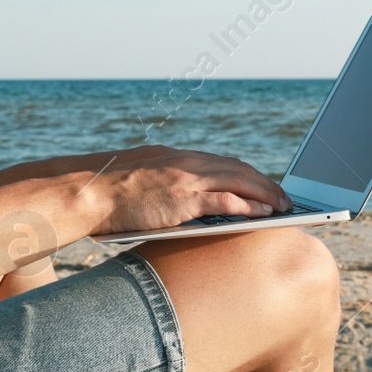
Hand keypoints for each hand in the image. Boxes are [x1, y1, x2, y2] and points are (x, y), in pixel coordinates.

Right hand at [78, 146, 292, 235]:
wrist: (86, 192)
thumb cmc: (106, 194)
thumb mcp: (141, 179)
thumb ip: (164, 184)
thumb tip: (181, 202)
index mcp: (176, 158)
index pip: (222, 163)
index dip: (247, 174)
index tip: (263, 184)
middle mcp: (185, 162)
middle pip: (238, 169)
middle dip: (265, 183)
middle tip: (284, 197)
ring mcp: (186, 179)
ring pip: (239, 181)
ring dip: (266, 194)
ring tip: (284, 207)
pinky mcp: (183, 198)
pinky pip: (227, 200)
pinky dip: (250, 206)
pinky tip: (265, 214)